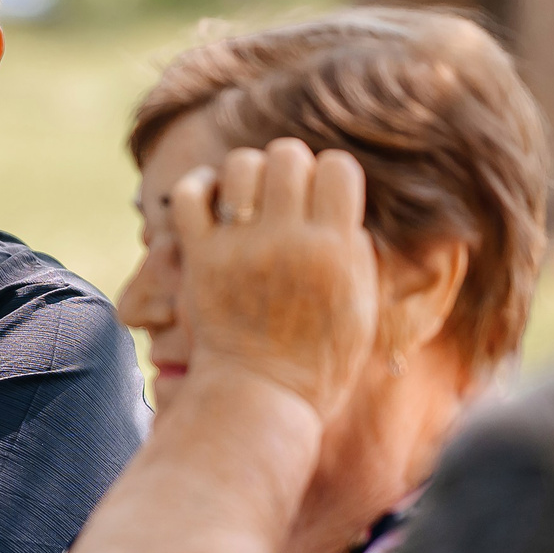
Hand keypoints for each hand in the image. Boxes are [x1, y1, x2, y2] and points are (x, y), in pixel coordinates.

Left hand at [172, 138, 378, 421]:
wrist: (261, 398)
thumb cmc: (320, 360)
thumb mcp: (362, 306)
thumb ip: (357, 250)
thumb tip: (344, 202)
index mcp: (336, 251)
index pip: (338, 166)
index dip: (330, 175)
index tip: (322, 199)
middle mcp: (289, 242)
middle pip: (288, 154)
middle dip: (288, 168)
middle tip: (282, 198)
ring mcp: (241, 249)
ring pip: (240, 165)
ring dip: (244, 175)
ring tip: (246, 201)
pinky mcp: (201, 259)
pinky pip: (191, 195)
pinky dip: (199, 188)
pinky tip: (212, 203)